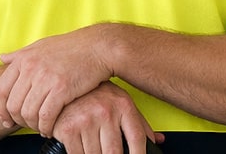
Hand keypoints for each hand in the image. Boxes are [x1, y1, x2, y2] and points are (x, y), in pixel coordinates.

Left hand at [0, 25, 115, 134]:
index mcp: (24, 59)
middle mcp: (31, 68)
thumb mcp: (41, 46)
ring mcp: (46, 78)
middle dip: (18, 120)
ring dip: (33, 125)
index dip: (1, 109)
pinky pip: (46, 116)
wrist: (98, 47)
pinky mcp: (62, 89)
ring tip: (40, 127)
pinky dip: (46, 127)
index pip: (1, 90)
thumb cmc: (71, 47)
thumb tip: (2, 57)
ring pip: (29, 113)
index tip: (7, 119)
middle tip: (26, 125)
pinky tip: (50, 129)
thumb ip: (20, 54)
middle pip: (13, 105)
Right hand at [47, 82, 163, 153]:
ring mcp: (86, 120)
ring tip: (95, 147)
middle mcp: (105, 111)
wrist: (68, 78)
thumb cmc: (98, 93)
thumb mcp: (122, 102)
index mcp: (123, 105)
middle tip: (111, 152)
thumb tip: (158, 140)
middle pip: (115, 152)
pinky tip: (82, 147)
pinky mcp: (67, 128)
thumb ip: (140, 124)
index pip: (137, 138)